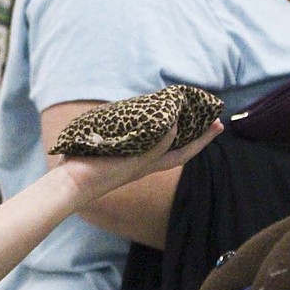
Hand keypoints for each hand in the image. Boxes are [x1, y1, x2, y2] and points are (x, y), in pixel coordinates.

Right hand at [56, 119, 223, 199]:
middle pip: (173, 144)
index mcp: (150, 165)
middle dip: (189, 129)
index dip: (202, 140)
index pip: (184, 153)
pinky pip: (136, 132)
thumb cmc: (103, 172)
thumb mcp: (134, 160)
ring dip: (168, 123)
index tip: (218, 124)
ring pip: (155, 137)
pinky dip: (145, 122)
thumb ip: (156, 144)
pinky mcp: (113, 147)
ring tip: (176, 107)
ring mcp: (127, 154)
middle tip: (201, 110)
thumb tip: (176, 124)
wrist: (72, 182)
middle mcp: (142, 160)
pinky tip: (143, 112)